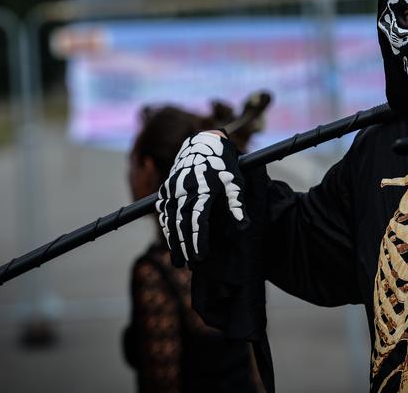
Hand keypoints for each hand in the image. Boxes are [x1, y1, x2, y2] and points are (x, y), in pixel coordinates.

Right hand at [155, 131, 247, 266]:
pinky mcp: (167, 188)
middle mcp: (184, 190)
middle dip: (185, 246)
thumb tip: (243, 226)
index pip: (198, 221)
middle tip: (189, 265)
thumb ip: (238, 203)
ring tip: (177, 260)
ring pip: (170, 220)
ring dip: (173, 241)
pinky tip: (170, 240)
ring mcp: (173, 189)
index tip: (201, 257)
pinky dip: (166, 226)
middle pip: (182, 224)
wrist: (203, 142)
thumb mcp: (235, 180)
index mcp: (203, 190)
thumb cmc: (224, 164)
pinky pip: (163, 211)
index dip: (199, 240)